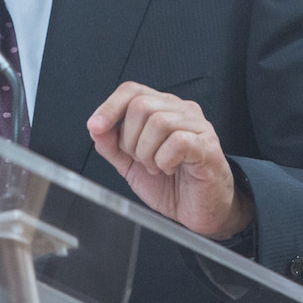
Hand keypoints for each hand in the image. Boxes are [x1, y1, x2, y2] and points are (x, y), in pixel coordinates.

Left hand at [87, 81, 254, 239]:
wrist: (199, 211)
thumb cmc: (171, 184)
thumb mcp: (131, 164)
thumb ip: (112, 145)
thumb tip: (96, 127)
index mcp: (161, 108)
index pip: (131, 90)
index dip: (110, 107)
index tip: (95, 126)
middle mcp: (180, 109)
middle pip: (141, 105)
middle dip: (130, 139)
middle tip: (140, 160)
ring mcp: (197, 125)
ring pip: (158, 122)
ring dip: (147, 152)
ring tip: (155, 166)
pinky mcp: (207, 145)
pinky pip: (178, 141)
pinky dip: (164, 160)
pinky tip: (168, 169)